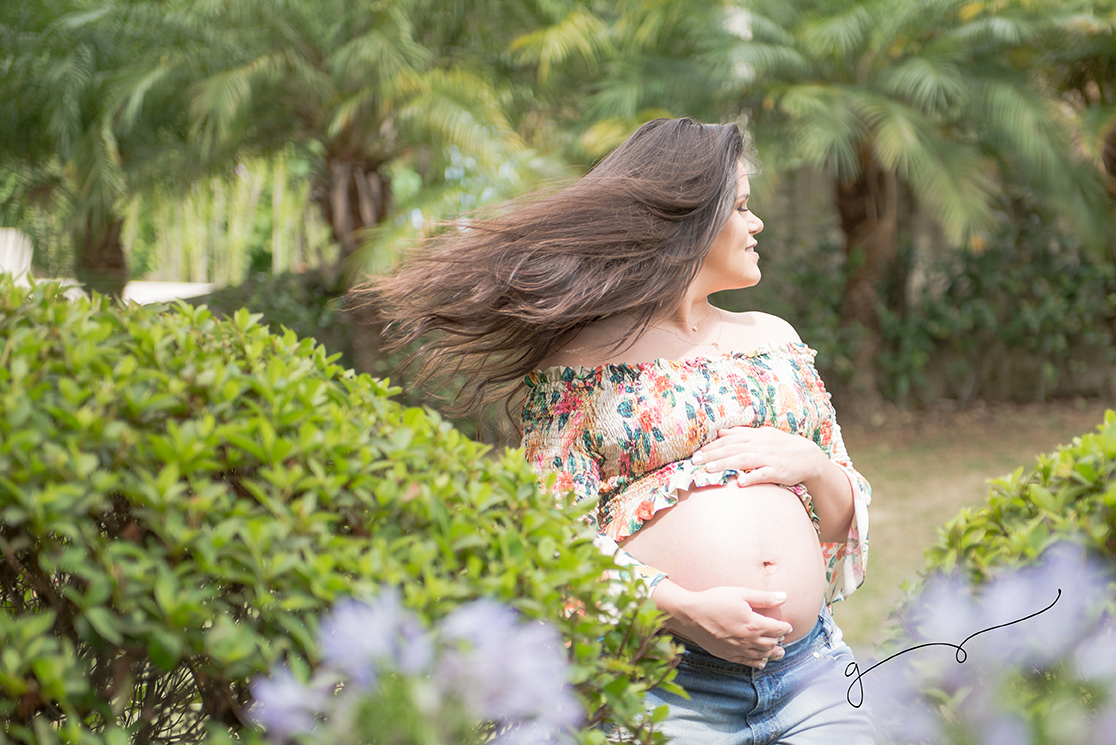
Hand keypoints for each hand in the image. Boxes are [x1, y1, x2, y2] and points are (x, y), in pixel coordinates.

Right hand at [653, 582, 793, 667]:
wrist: (691, 614)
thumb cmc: (715, 600)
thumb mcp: (740, 593)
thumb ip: (764, 597)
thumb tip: (784, 597)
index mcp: (754, 624)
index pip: (777, 629)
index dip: (784, 628)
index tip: (788, 626)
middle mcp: (749, 640)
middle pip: (771, 644)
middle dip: (779, 641)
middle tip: (783, 639)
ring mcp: (738, 650)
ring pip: (761, 655)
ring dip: (772, 653)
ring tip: (778, 653)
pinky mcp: (727, 655)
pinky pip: (747, 662)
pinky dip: (757, 663)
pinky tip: (761, 663)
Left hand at [692, 425, 825, 487]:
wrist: (809, 456)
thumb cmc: (782, 446)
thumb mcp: (762, 435)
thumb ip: (741, 433)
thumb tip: (721, 432)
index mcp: (754, 436)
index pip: (728, 440)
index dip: (711, 446)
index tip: (696, 454)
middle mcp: (759, 445)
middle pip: (732, 449)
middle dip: (713, 455)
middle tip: (695, 461)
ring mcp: (769, 458)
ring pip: (744, 460)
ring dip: (726, 464)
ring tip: (710, 469)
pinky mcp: (778, 471)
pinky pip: (764, 474)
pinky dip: (752, 477)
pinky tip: (741, 483)